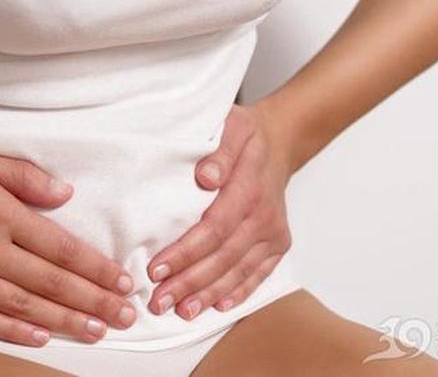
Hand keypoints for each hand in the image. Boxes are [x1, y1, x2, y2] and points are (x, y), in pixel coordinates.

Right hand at [0, 133, 135, 345]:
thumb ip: (22, 177)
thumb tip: (65, 192)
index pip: (62, 248)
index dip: (96, 268)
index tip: (122, 281)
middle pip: (52, 282)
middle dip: (93, 300)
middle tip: (124, 315)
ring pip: (24, 305)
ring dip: (64, 321)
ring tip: (96, 331)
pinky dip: (13, 331)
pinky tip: (40, 338)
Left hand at [146, 103, 293, 319]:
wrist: (279, 142)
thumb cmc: (245, 136)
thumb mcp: (231, 127)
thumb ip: (220, 151)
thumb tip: (205, 176)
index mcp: (249, 186)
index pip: (214, 227)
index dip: (186, 252)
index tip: (157, 268)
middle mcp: (264, 213)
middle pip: (224, 255)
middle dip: (190, 281)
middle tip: (159, 301)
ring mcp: (273, 231)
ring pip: (240, 269)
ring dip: (210, 293)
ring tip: (182, 311)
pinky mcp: (279, 242)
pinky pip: (260, 273)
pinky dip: (240, 292)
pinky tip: (219, 307)